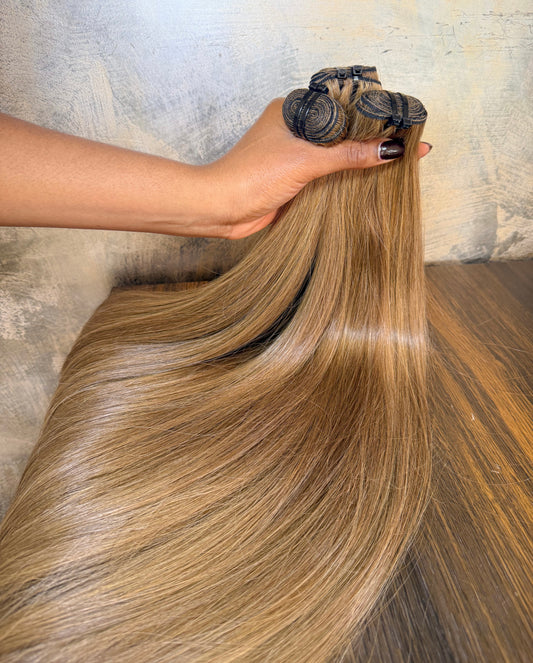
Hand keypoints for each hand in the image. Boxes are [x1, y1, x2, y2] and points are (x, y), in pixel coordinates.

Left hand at [205, 99, 430, 238]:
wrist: (220, 210)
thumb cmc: (252, 176)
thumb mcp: (307, 161)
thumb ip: (349, 154)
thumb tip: (388, 150)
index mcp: (293, 110)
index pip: (344, 108)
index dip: (375, 117)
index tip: (403, 126)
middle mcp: (294, 129)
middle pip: (343, 131)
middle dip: (373, 139)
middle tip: (408, 147)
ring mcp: (293, 154)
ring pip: (335, 154)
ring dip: (361, 160)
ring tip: (396, 164)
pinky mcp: (293, 179)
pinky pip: (327, 174)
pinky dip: (346, 178)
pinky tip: (369, 182)